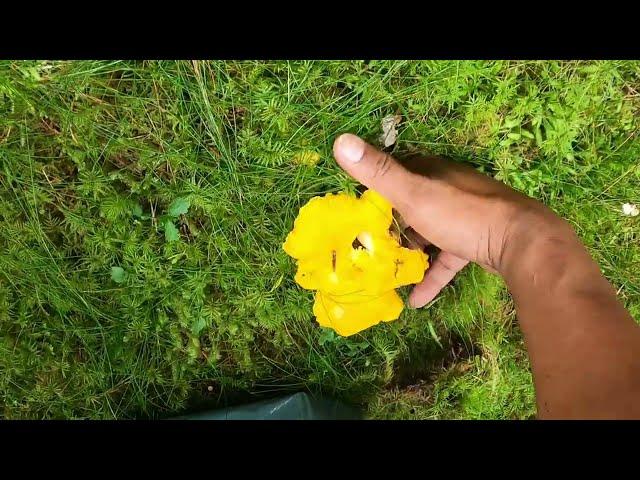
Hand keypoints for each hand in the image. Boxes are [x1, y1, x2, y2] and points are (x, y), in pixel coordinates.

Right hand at [333, 133, 566, 307]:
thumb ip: (379, 172)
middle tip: (366, 250)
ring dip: (410, 253)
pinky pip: (447, 259)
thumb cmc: (462, 214)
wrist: (521, 243)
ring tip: (387, 274)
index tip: (354, 214)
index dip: (373, 192)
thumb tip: (340, 140)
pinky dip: (432, 276)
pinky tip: (417, 301)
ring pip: (428, 234)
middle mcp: (447, 190)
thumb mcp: (413, 193)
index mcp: (432, 173)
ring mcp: (463, 217)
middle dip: (390, 227)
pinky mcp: (475, 242)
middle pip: (410, 207)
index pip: (395, 175)